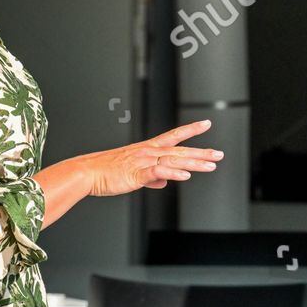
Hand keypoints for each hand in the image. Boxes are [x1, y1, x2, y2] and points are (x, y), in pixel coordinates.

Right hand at [84, 120, 222, 195]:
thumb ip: (152, 177)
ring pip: (174, 160)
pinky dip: (173, 173)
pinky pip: (158, 172)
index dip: (191, 130)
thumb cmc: (107, 172)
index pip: (174, 136)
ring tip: (211, 165)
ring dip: (194, 162)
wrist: (87, 173)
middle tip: (219, 154)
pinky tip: (185, 176)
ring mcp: (143, 161)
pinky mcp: (137, 173)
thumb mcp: (134, 173)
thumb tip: (164, 182)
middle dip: (201, 152)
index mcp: (148, 149)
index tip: (206, 124)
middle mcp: (148, 152)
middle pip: (180, 150)